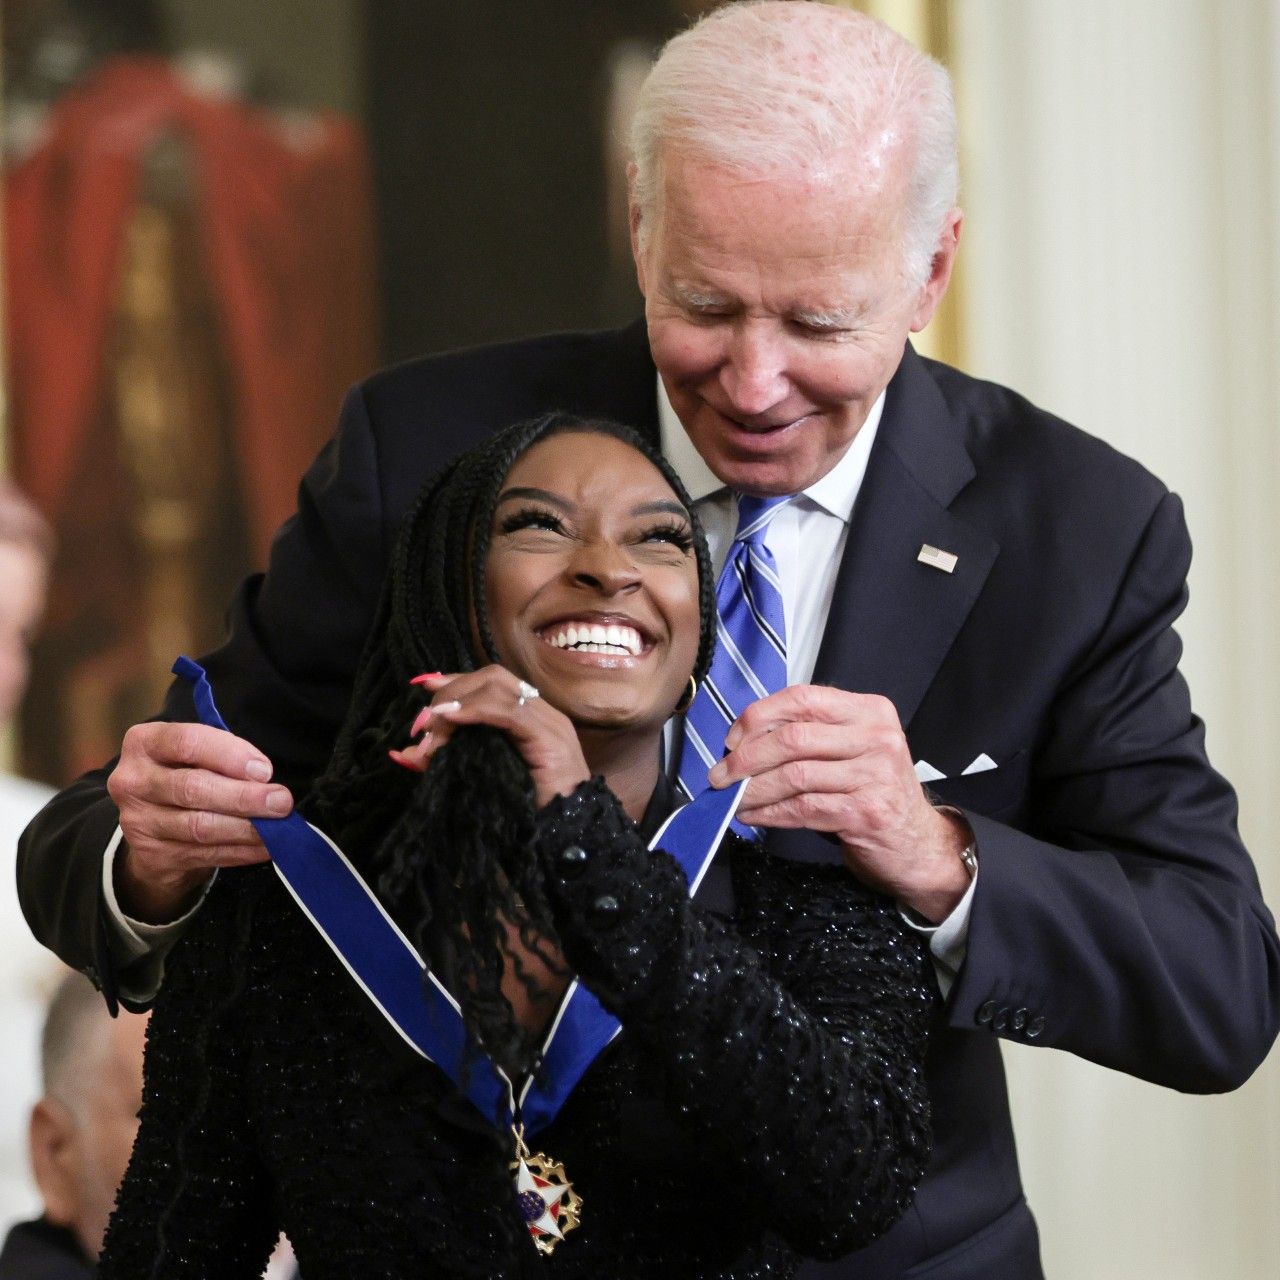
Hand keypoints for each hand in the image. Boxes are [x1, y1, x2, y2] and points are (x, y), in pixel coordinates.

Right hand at [106, 722, 292, 923]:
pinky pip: (205, 854)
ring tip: (278, 827)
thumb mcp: (197, 754)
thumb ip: (224, 757)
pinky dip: (241, 851)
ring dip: (247, 828)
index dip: (229, 755)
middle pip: (193, 788)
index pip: (187, 742)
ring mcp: (138, 821)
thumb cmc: (185, 775)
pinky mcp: (152, 854)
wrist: (153, 824)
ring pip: (200, 826)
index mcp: (144, 743)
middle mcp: (132, 781)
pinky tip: (265, 846)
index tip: (264, 770)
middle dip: (244, 796)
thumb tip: (262, 776)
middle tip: (281, 801)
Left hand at [393, 668, 590, 808]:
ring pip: (498, 687)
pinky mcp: (549, 737)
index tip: (423, 688)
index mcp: (529, 721)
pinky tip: (451, 721)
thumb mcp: (475, 780)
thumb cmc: (525, 814)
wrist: (565, 838)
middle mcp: (541, 713)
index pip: (492, 683)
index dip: (456, 682)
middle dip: (451, 692)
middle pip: (492, 677)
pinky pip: (508, 711)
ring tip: (433, 727)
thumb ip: (444, 762)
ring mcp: (548, 723)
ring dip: (457, 702)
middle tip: (423, 723)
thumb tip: (402, 752)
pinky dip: (474, 710)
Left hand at [707, 685, 970, 921]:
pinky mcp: (866, 812)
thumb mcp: (852, 750)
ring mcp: (874, 775)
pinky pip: (802, 808)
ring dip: (752, 790)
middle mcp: (877, 737)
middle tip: (721, 775)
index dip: (759, 717)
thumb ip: (811, 735)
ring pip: (793, 776)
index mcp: (870, 711)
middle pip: (793, 738)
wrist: (919, 843)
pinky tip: (752, 816)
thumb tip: (743, 741)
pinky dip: (768, 813)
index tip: (732, 740)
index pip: (802, 698)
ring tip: (732, 798)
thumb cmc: (874, 792)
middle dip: (746, 758)